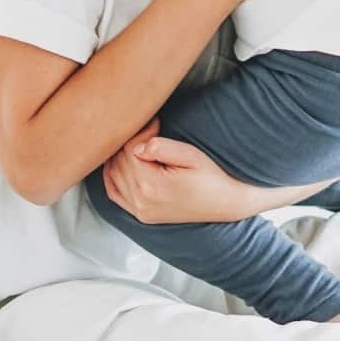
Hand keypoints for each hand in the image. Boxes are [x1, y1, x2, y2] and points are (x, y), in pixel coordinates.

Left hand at [102, 126, 260, 224]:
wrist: (226, 203)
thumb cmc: (212, 177)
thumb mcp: (191, 156)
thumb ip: (161, 148)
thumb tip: (137, 146)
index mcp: (152, 187)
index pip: (129, 150)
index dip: (141, 132)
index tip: (157, 125)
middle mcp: (141, 202)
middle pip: (119, 162)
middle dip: (132, 142)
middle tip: (151, 132)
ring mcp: (140, 211)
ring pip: (113, 174)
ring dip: (121, 156)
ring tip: (142, 145)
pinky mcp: (141, 215)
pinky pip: (114, 192)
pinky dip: (113, 175)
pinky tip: (123, 163)